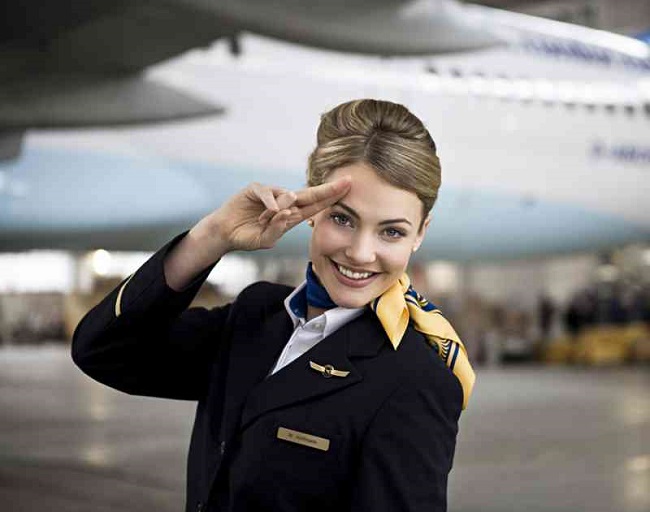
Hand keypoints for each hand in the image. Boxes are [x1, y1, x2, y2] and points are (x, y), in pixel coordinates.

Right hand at [202, 177, 350, 252]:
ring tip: (264, 221)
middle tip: (347, 182)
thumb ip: (277, 231)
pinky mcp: (256, 189)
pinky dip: (270, 203)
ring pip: (287, 197)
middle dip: (329, 189)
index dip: (331, 198)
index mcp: (290, 215)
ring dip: (279, 212)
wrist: (225, 233)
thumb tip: (287, 213)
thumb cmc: (247, 237)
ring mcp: (271, 194)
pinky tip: (268, 213)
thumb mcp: (265, 240)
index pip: (315, 205)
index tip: (348, 190)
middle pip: (310, 194)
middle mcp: (284, 202)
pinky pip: (268, 192)